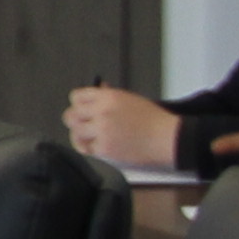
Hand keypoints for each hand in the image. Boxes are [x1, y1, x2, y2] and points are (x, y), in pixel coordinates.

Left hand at [63, 86, 182, 171]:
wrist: (168, 138)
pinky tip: (100, 146)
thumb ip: (109, 96)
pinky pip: (87, 148)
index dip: (78, 104)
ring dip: (81, 136)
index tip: (81, 109)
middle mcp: (102, 112)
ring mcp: (102, 131)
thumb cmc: (154, 120)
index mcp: (108, 97)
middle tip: (83, 125)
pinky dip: (92, 148)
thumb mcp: (130, 100)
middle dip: (75, 120)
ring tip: (90, 137)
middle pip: (70, 116)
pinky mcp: (104, 148)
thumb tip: (99, 89)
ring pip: (75, 133)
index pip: (76, 97)